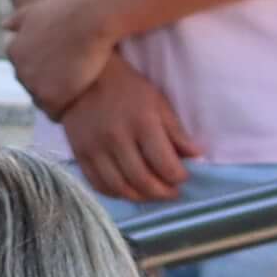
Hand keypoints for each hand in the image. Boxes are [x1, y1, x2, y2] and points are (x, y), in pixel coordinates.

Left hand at [5, 0, 121, 118]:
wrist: (89, 20)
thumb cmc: (68, 12)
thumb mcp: (37, 10)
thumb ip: (18, 20)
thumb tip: (3, 26)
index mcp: (14, 52)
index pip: (26, 69)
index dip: (45, 70)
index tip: (62, 67)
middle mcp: (19, 70)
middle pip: (34, 86)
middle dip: (50, 86)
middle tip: (73, 81)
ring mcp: (33, 86)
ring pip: (44, 101)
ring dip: (58, 99)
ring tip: (78, 94)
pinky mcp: (51, 99)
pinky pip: (56, 113)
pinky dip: (66, 110)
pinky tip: (80, 102)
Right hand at [61, 58, 197, 204]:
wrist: (81, 79)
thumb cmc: (126, 88)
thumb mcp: (157, 102)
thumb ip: (176, 132)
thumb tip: (196, 156)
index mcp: (142, 124)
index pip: (166, 165)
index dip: (179, 177)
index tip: (184, 176)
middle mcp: (118, 140)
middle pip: (144, 181)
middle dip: (163, 193)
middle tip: (172, 192)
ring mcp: (96, 150)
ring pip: (121, 188)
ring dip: (141, 198)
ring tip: (152, 194)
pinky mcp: (80, 155)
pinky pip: (99, 185)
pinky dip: (116, 194)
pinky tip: (128, 190)